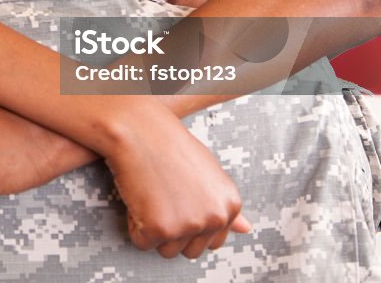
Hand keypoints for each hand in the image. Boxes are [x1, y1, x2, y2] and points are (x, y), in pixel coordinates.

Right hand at [104, 101, 250, 258]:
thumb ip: (223, 204)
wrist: (140, 129)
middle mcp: (215, 217)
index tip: (178, 199)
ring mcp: (189, 225)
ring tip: (152, 196)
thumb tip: (246, 229)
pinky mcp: (160, 229)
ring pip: (167, 250)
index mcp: (230, 205)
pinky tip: (139, 196)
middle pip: (191, 250)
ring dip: (153, 229)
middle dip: (173, 230)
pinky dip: (134, 223)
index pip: (213, 241)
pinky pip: (141, 242)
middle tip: (162, 196)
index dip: (189, 222)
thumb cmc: (169, 145)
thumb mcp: (207, 172)